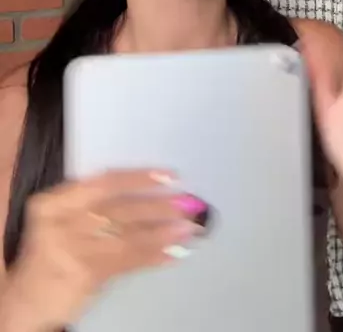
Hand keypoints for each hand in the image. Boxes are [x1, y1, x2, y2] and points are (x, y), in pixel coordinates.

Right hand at [2, 170, 202, 331]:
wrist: (26, 295)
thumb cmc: (52, 248)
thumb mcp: (63, 217)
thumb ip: (95, 203)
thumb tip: (150, 192)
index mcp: (55, 201)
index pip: (105, 182)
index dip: (139, 177)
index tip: (168, 175)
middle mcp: (63, 222)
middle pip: (120, 210)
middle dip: (157, 206)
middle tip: (188, 202)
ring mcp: (73, 251)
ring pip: (126, 237)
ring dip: (161, 233)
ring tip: (188, 228)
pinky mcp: (84, 276)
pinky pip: (126, 263)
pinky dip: (152, 257)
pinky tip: (172, 253)